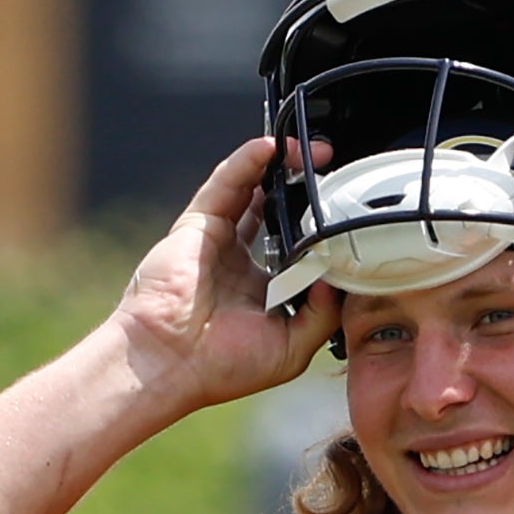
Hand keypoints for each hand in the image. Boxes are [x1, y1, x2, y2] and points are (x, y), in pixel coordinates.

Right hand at [107, 137, 341, 416]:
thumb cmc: (222, 366)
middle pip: (275, 210)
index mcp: (259, 290)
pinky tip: (271, 147)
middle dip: (302, 188)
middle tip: (330, 172)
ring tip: (310, 151)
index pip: (294, 248)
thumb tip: (336, 279)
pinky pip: (227, 182)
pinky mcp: (198, 224)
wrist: (170, 361)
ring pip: (252, 189)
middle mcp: (238, 261)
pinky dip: (248, 160)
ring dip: (280, 165)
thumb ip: (322, 316)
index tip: (343, 215)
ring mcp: (216, 239)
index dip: (316, 228)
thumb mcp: (291, 350)